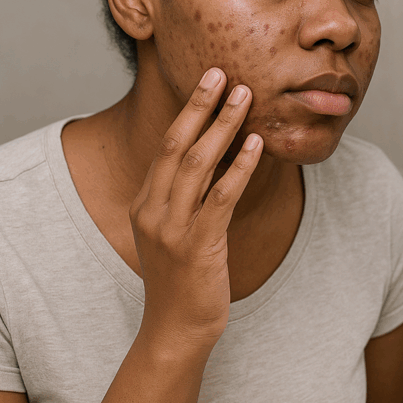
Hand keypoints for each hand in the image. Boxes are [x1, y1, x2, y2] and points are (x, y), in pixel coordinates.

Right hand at [128, 68, 261, 353]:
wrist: (175, 329)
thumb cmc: (182, 279)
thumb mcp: (173, 231)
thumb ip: (184, 197)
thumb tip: (214, 159)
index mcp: (145, 202)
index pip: (166, 144)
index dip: (188, 110)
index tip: (208, 80)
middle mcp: (153, 210)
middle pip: (176, 144)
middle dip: (201, 106)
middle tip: (223, 73)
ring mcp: (172, 228)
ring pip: (197, 164)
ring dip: (223, 127)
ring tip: (244, 98)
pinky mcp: (197, 246)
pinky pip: (221, 198)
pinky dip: (238, 168)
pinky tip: (256, 145)